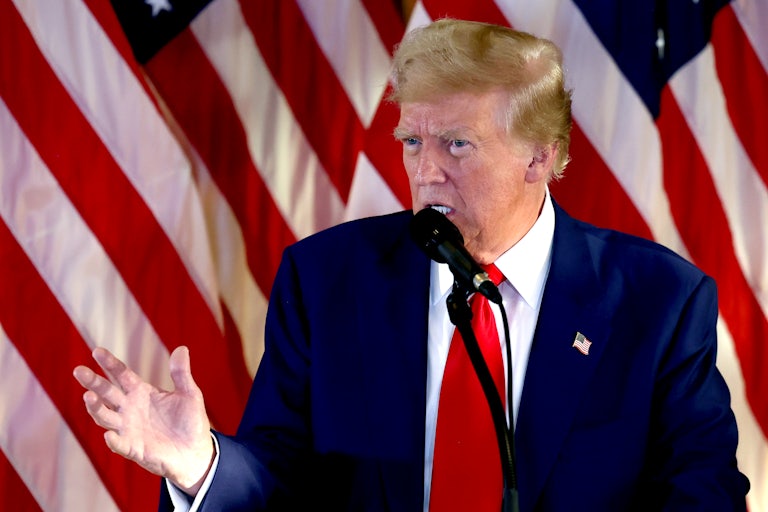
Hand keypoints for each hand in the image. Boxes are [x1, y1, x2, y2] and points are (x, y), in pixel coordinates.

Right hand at [73, 346, 213, 494]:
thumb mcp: (189, 394)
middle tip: (79, 370)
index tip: (97, 351)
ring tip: (88, 396)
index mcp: (142, 392)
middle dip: (93, 382)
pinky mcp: (134, 448)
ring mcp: (129, 429)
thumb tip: (182, 348)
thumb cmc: (190, 421)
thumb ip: (181, 373)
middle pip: (107, 393)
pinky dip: (114, 440)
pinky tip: (109, 435)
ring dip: (96, 408)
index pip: (122, 375)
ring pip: (105, 417)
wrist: (195, 452)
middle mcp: (130, 409)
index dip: (110, 364)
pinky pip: (120, 444)